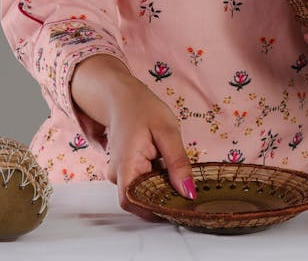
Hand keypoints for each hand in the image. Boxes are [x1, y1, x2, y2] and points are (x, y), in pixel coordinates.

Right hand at [70, 55, 195, 218]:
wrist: (121, 96)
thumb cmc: (142, 108)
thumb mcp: (167, 130)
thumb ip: (178, 162)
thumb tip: (188, 192)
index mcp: (126, 166)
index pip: (136, 203)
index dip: (157, 210)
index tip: (182, 206)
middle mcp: (118, 175)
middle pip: (142, 201)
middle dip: (166, 199)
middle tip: (190, 190)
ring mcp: (120, 175)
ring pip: (144, 193)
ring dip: (163, 189)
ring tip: (180, 175)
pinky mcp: (126, 172)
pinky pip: (143, 184)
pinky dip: (158, 181)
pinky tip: (170, 170)